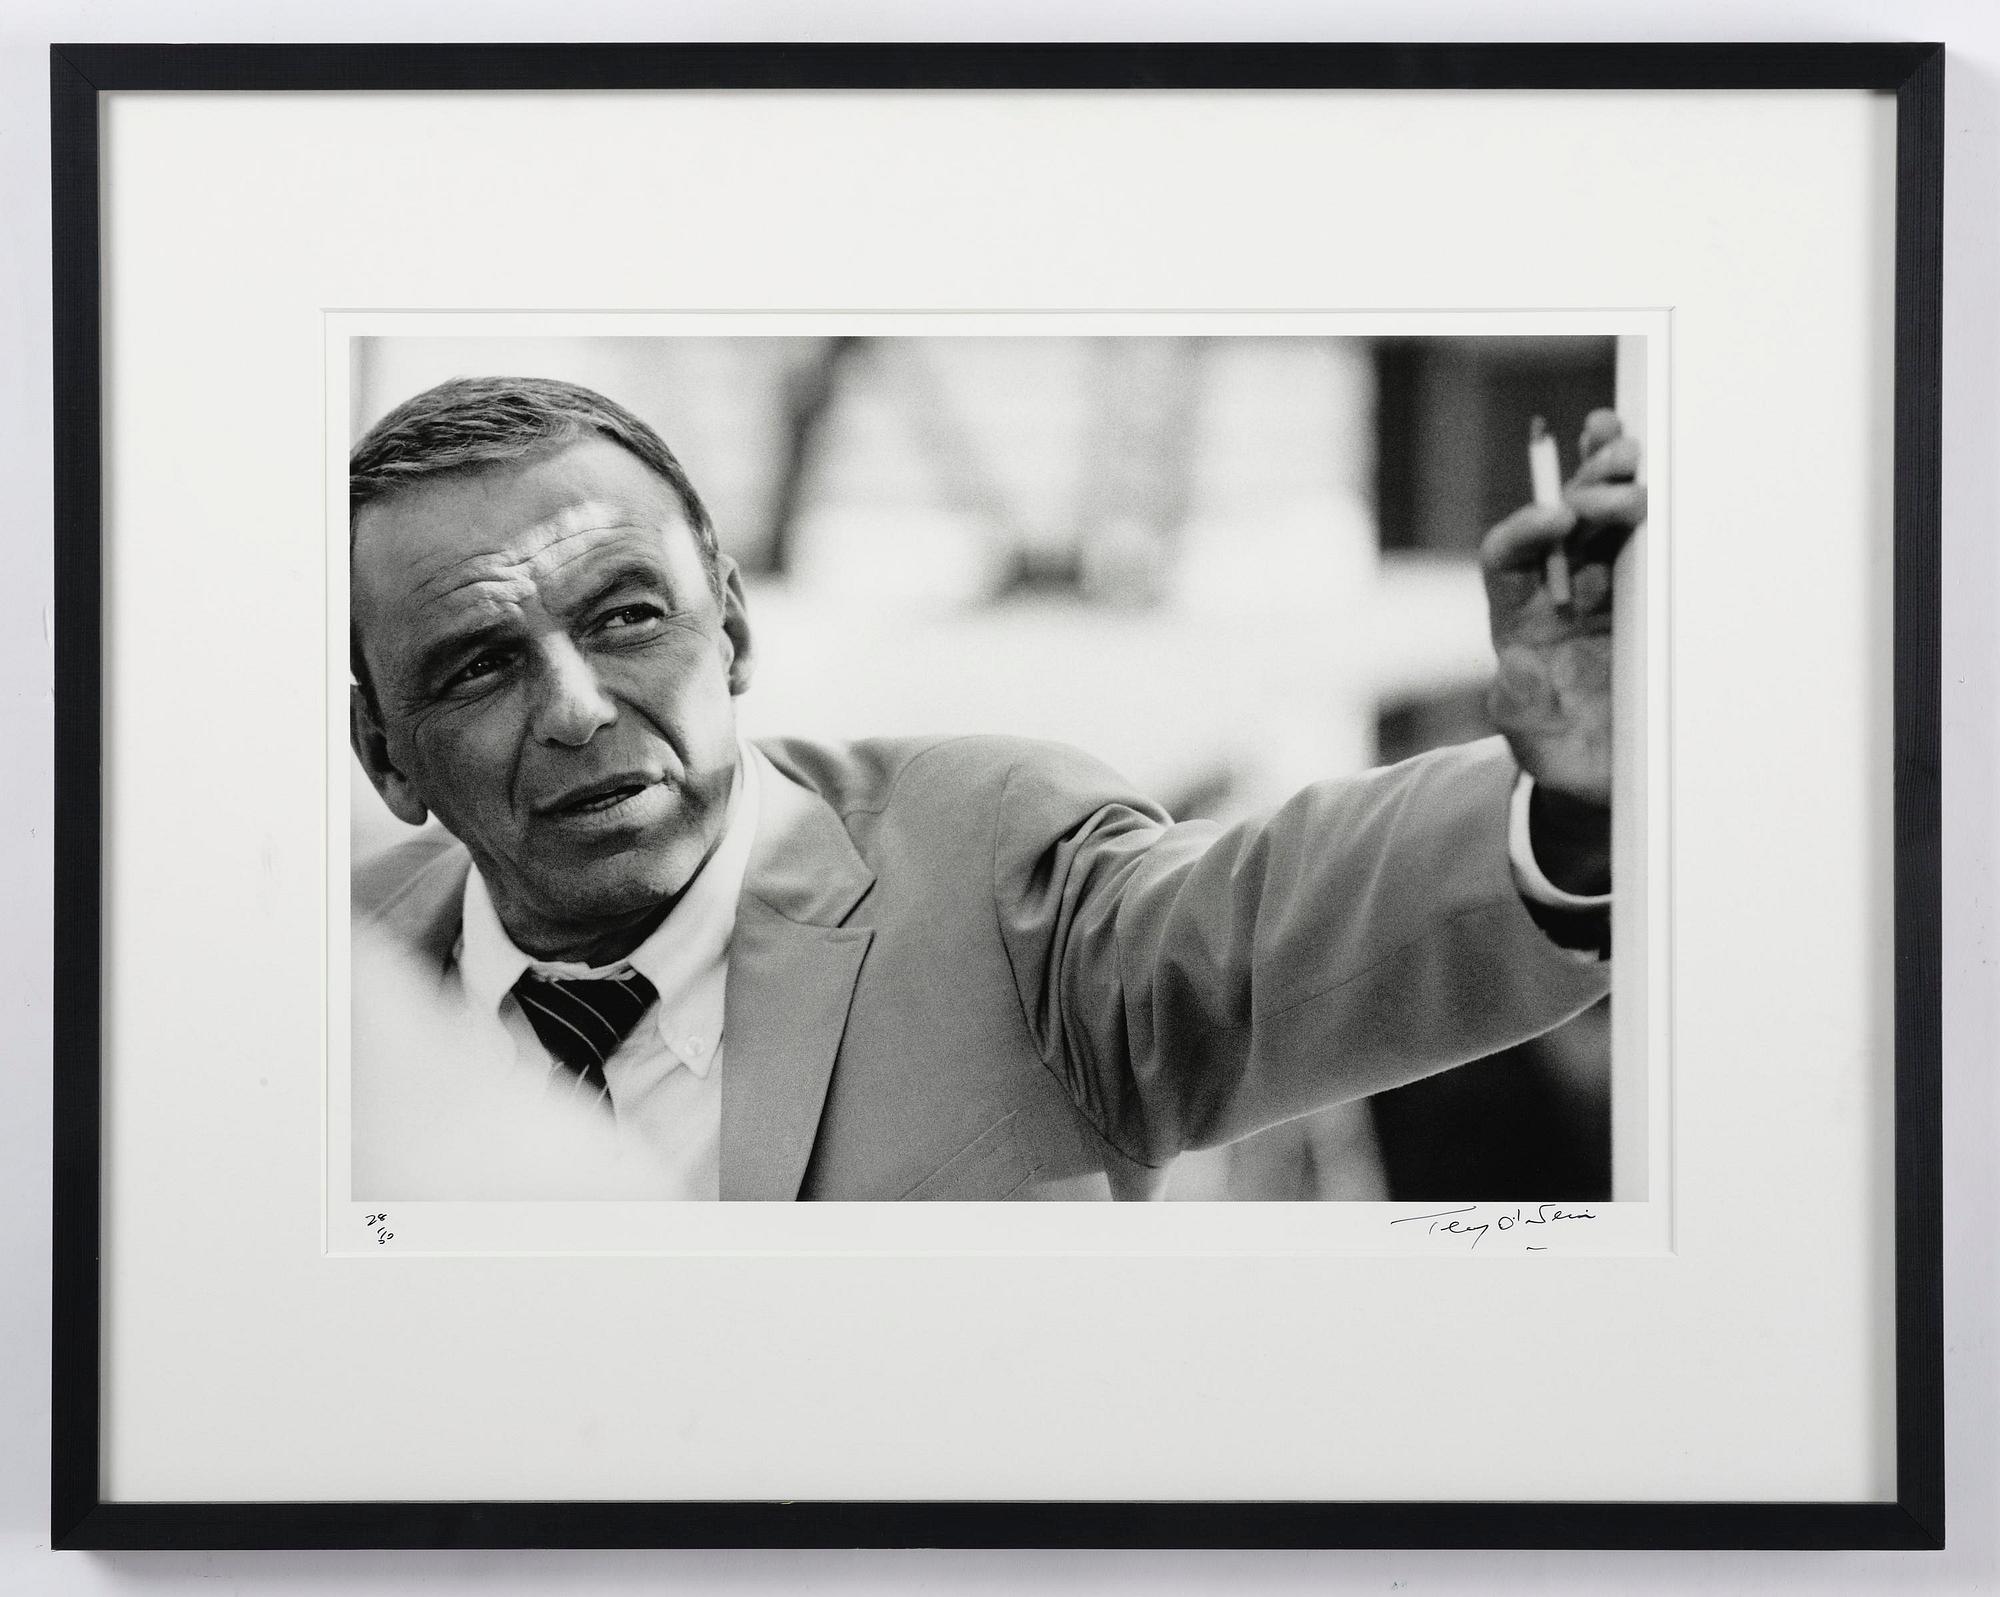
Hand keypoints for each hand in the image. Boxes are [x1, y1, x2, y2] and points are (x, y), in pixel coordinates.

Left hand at [1482, 409, 1644, 807]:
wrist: (1617, 772)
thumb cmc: (1570, 762)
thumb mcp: (1542, 752)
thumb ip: (1520, 714)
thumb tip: (1514, 663)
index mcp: (1522, 623)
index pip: (1507, 561)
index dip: (1525, 532)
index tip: (1558, 518)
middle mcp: (1557, 592)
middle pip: (1557, 523)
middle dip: (1581, 491)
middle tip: (1618, 481)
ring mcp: (1603, 584)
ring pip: (1597, 513)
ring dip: (1607, 474)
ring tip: (1626, 448)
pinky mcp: (1646, 587)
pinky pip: (1638, 529)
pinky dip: (1634, 486)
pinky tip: (1643, 453)